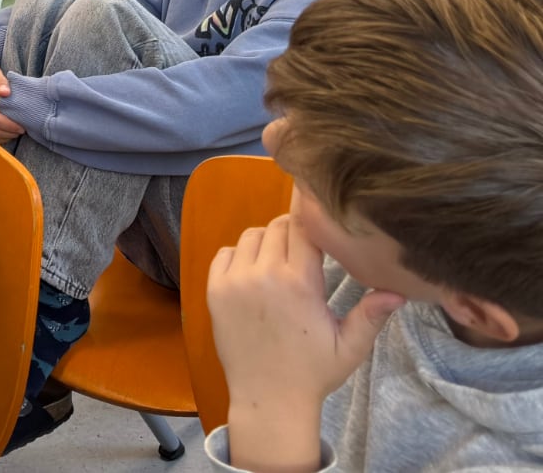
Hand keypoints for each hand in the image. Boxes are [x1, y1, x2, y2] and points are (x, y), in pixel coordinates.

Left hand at [210, 214, 402, 466]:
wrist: (269, 398)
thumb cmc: (313, 372)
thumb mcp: (349, 347)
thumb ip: (371, 315)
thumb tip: (399, 290)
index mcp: (299, 282)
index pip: (304, 227)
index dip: (313, 218)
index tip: (321, 216)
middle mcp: (264, 274)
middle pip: (278, 227)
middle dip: (293, 232)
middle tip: (304, 252)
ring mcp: (235, 281)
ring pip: (251, 236)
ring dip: (267, 242)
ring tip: (280, 263)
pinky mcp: (214, 290)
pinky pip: (225, 253)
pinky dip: (239, 255)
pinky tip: (254, 273)